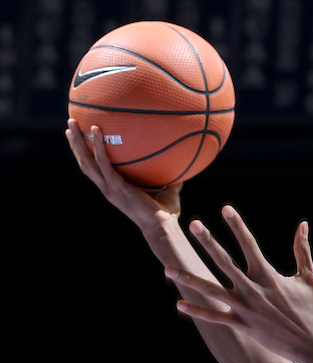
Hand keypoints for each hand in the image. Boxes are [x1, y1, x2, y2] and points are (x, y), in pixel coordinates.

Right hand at [65, 118, 181, 229]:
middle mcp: (108, 188)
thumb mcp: (167, 192)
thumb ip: (171, 181)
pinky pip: (104, 163)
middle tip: (70, 125)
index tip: (81, 140)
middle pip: (85, 163)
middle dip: (76, 144)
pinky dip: (99, 146)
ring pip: (87, 162)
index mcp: (114, 189)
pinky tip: (97, 131)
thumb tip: (181, 171)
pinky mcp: (116, 186)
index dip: (86, 156)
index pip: (95, 170)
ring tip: (72, 123)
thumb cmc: (165, 214)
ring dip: (78, 142)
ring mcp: (110, 188)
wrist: (162, 227)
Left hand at [172, 206, 312, 362]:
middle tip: (194, 225)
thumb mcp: (310, 278)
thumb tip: (304, 224)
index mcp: (269, 276)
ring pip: (211, 290)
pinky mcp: (243, 325)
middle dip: (208, 242)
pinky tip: (179, 304)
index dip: (237, 225)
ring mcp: (246, 308)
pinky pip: (215, 317)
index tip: (226, 208)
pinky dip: (197, 311)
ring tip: (168, 268)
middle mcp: (253, 289)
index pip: (249, 245)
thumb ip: (303, 249)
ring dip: (189, 279)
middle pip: (224, 261)